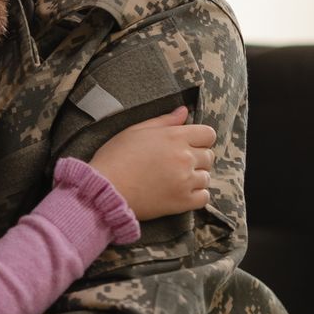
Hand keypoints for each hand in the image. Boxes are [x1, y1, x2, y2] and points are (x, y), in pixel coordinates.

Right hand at [88, 106, 217, 220]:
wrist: (104, 189)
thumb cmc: (115, 157)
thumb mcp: (135, 131)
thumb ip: (164, 121)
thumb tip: (183, 111)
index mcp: (175, 137)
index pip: (208, 134)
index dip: (200, 138)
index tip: (188, 144)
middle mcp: (184, 157)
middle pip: (209, 156)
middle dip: (197, 157)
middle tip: (177, 163)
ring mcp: (185, 181)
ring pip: (206, 177)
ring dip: (195, 177)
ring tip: (175, 179)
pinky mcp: (183, 202)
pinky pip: (204, 197)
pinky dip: (196, 195)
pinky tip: (181, 192)